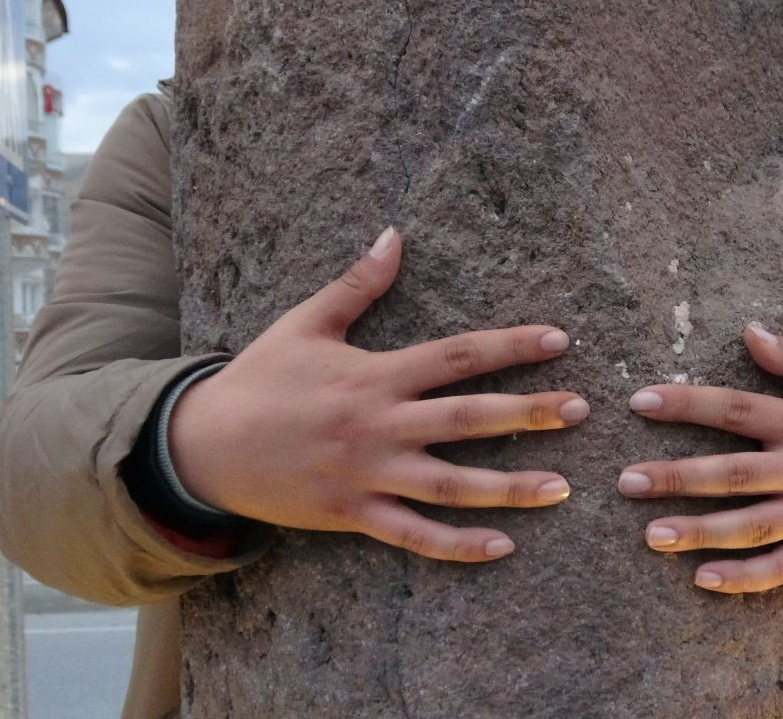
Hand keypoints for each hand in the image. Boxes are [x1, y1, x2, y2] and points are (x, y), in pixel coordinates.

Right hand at [168, 227, 589, 561]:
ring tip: (562, 488)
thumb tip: (394, 235)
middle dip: (528, 414)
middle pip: (467, 419)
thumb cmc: (258, 380)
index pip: (455, 355)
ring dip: (509, 487)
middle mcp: (378, 425)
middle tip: (582, 410)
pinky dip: (457, 545)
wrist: (200, 446)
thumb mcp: (304, 323)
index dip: (509, 346)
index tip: (559, 341)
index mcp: (374, 375)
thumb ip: (356, 285)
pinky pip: (412, 535)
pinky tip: (502, 548)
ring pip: (450, 485)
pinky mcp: (352, 516)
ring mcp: (367, 474)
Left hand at [618, 323, 782, 593]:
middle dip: (677, 478)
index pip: (734, 409)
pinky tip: (703, 579)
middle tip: (626, 481)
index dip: (686, 404)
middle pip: (733, 475)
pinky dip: (746, 577)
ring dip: (700, 532)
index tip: (639, 402)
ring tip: (651, 536)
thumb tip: (749, 330)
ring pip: (753, 526)